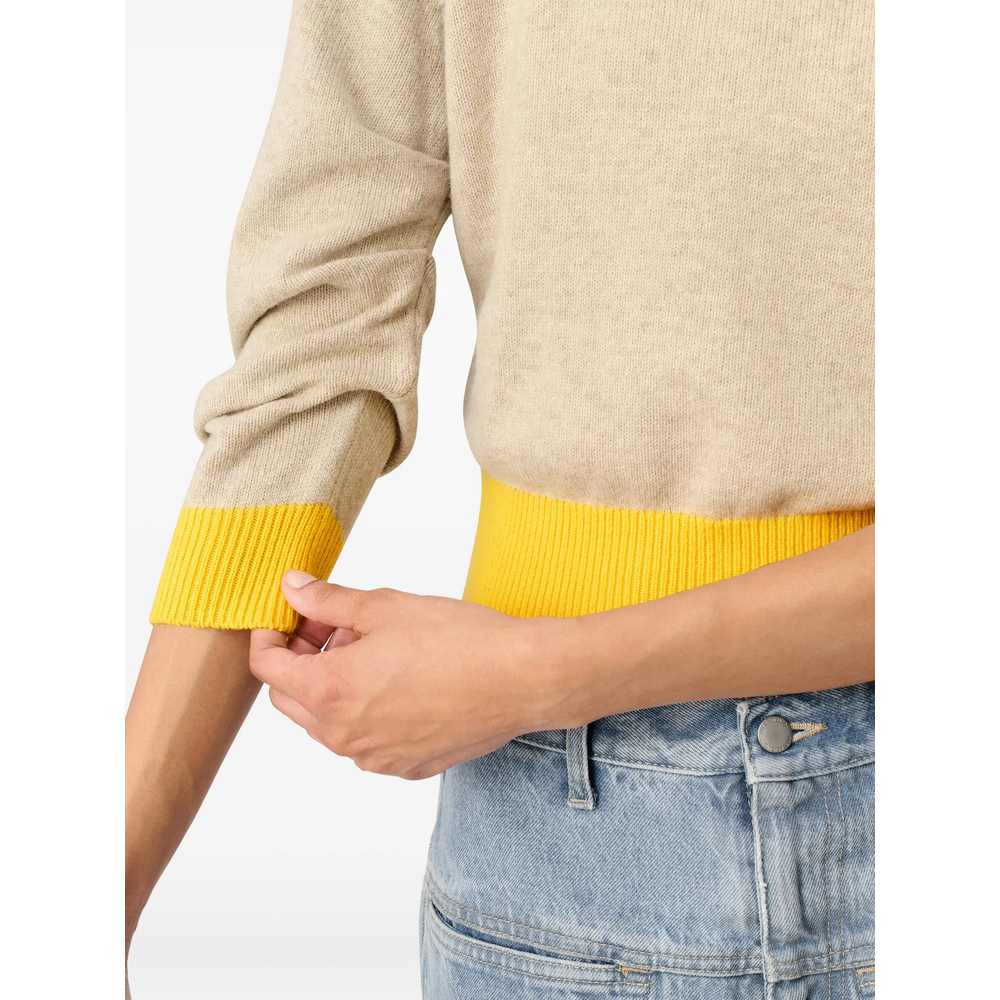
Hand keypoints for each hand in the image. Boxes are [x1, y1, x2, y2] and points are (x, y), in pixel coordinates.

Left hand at [249, 572, 581, 779]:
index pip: (268, 668)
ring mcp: (375, 757)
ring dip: (333, 686)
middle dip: (300, 659)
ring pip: (329, 723)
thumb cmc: (460, 640)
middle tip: (333, 625)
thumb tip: (293, 588)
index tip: (289, 615)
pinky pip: (366, 741)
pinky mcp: (406, 767)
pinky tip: (399, 680)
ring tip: (373, 648)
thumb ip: (329, 600)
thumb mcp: (384, 606)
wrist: (522, 679)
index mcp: (330, 692)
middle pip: (291, 699)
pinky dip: (366, 711)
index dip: (270, 634)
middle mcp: (344, 736)